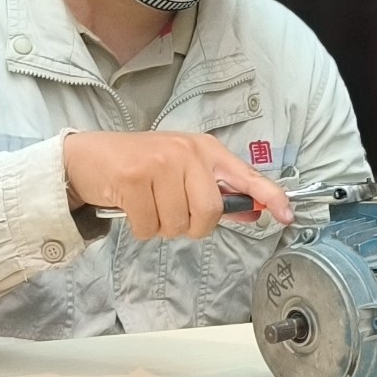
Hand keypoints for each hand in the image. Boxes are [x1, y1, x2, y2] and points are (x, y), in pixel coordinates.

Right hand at [62, 132, 292, 239]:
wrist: (89, 158)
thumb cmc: (140, 166)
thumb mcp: (183, 172)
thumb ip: (217, 192)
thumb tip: (253, 212)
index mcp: (205, 150)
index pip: (246, 175)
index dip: (270, 196)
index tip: (287, 215)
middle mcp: (187, 152)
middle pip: (209, 212)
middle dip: (191, 225)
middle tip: (172, 211)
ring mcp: (160, 163)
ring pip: (178, 224)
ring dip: (162, 226)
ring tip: (148, 203)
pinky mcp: (134, 178)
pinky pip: (149, 227)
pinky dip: (140, 227)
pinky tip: (132, 206)